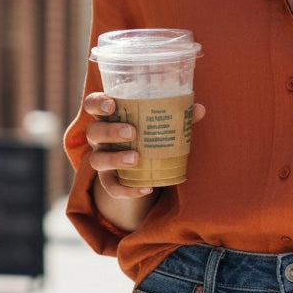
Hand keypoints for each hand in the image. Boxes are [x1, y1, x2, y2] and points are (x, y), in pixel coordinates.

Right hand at [83, 92, 205, 198]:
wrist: (143, 165)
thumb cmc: (149, 133)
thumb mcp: (161, 123)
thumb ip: (178, 115)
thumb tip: (200, 109)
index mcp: (110, 116)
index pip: (93, 104)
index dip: (97, 103)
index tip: (111, 104)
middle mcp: (101, 138)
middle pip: (94, 131)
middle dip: (110, 131)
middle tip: (132, 132)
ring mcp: (102, 159)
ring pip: (97, 160)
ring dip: (115, 158)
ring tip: (136, 159)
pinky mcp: (109, 180)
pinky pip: (111, 187)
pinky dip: (126, 190)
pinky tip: (146, 189)